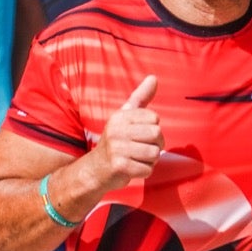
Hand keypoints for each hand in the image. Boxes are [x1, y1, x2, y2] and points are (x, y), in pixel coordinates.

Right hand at [90, 76, 162, 191]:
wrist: (94, 170)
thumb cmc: (115, 142)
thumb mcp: (124, 118)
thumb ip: (140, 98)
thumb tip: (153, 78)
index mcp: (119, 117)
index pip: (154, 119)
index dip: (152, 130)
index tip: (139, 135)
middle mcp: (116, 130)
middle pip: (157, 135)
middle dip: (155, 145)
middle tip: (140, 149)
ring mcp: (117, 149)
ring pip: (155, 153)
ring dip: (150, 160)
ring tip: (136, 159)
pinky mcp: (120, 166)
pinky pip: (148, 169)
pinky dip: (144, 172)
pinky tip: (132, 169)